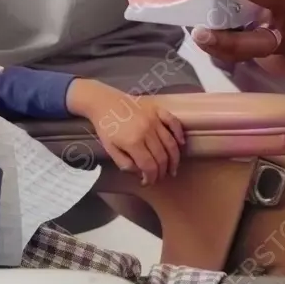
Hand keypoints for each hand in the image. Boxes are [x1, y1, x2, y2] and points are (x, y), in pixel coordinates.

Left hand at [67, 80, 184, 183]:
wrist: (103, 101)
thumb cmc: (105, 126)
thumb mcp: (110, 149)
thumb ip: (125, 164)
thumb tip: (141, 173)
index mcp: (133, 142)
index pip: (149, 166)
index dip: (152, 178)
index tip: (149, 182)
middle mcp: (146, 130)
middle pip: (161, 157)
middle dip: (162, 171)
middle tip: (160, 177)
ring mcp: (153, 119)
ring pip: (170, 143)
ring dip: (174, 159)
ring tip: (172, 168)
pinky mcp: (156, 109)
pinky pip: (173, 121)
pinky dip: (179, 132)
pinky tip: (181, 143)